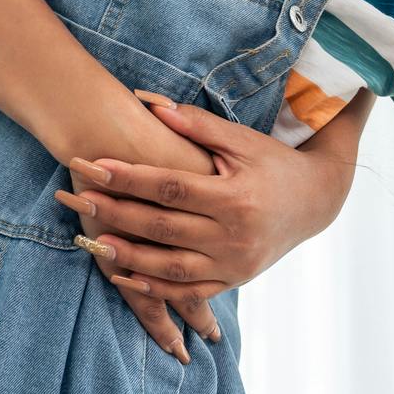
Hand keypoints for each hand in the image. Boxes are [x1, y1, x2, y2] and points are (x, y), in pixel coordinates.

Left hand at [56, 89, 361, 353]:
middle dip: (116, 213)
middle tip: (76, 197)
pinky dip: (153, 289)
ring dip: (127, 257)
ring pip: (170, 268)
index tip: (92, 164)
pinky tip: (121, 277)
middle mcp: (234, 236)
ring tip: (90, 242)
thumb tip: (148, 102)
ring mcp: (234, 264)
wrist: (317, 200)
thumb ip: (195, 124)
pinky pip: (187, 291)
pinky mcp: (232, 281)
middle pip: (163, 227)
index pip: (170, 187)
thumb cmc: (273, 163)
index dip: (129, 177)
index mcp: (235, 197)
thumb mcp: (241, 139)